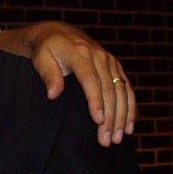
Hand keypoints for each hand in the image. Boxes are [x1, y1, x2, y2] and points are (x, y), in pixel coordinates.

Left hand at [27, 22, 133, 146]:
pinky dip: (130, 107)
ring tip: (117, 138)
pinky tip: (129, 125)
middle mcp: (99, 56)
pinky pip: (126, 88)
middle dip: (110, 116)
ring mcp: (110, 61)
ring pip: (121, 92)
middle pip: (109, 90)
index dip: (96, 101)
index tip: (98, 121)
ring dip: (121, 116)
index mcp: (80, 54)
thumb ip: (49, 75)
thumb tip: (53, 94)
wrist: (58, 33)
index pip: (91, 80)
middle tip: (106, 140)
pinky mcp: (115, 67)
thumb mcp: (42, 58)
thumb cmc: (47, 49)